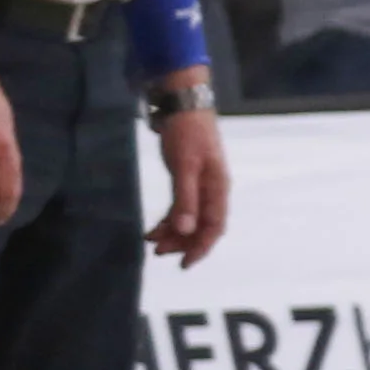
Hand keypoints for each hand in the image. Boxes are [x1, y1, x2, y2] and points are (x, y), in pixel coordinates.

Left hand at [148, 94, 228, 263]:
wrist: (183, 105)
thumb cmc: (187, 134)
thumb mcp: (185, 167)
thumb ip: (185, 199)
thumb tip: (185, 230)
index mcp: (217, 188)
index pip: (214, 226)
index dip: (201, 247)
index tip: (184, 264)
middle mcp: (212, 190)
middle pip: (203, 225)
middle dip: (183, 242)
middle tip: (158, 252)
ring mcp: (201, 184)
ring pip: (190, 218)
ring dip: (174, 232)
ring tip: (151, 241)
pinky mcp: (188, 178)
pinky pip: (182, 206)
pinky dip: (169, 219)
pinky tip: (154, 226)